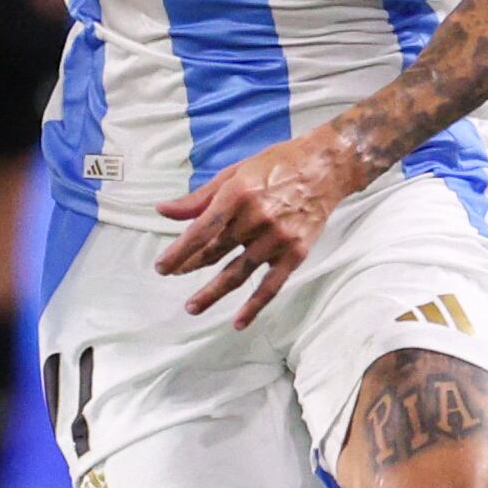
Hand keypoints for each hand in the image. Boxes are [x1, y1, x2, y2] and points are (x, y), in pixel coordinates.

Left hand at [154, 130, 362, 326]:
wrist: (325, 168)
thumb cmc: (276, 165)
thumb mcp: (234, 173)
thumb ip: (198, 197)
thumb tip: (163, 210)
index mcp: (238, 194)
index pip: (201, 231)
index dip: (178, 252)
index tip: (162, 267)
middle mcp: (257, 218)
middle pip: (215, 252)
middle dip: (190, 265)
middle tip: (174, 275)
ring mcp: (278, 239)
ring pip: (238, 273)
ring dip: (213, 292)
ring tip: (192, 306)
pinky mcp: (296, 253)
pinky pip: (271, 287)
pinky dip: (254, 307)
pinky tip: (238, 322)